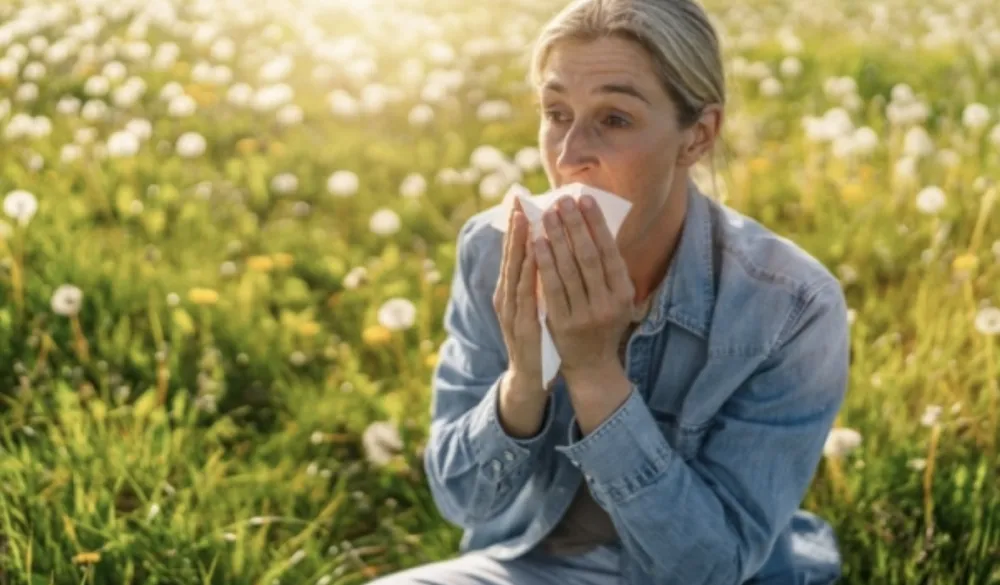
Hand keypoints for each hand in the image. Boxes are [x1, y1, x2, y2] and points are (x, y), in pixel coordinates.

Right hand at [493, 201, 548, 437]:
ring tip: (525, 219)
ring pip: (515, 272)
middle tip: (517, 199)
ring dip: (520, 245)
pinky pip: (525, 296)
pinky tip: (535, 258)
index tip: (519, 199)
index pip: (513, 252)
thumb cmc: (537, 338)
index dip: (516, 225)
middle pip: (510, 257)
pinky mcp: (520, 327)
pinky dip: (528, 275)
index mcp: (510, 290)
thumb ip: (538, 280)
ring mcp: (510, 312)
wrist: (529, 379)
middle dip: (515, 226)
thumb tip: (548, 248)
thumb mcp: (536, 304)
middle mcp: (506, 297)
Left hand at [533, 195, 634, 384]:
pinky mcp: (563, 323)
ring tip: (548, 215)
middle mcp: (608, 303)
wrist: (593, 365)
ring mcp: (585, 314)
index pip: (609, 251)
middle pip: (588, 256)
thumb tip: (594, 225)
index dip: (596, 224)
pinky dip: (544, 263)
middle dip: (574, 225)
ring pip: (569, 269)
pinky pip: (552, 287)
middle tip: (562, 200)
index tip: (584, 199)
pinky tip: (537, 243)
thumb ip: (608, 268)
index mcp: (624, 293)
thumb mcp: (616, 298)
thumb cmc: (602, 322)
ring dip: (557, 239)